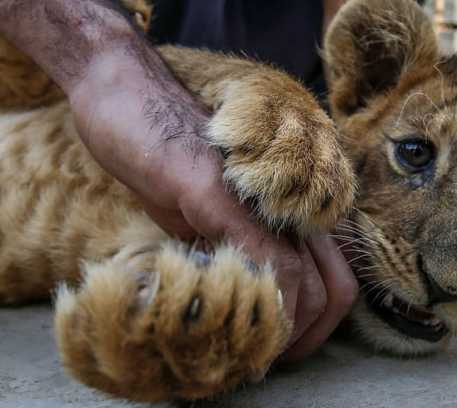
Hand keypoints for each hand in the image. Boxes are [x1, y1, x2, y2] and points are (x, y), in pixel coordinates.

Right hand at [67, 48, 357, 363]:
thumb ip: (227, 251)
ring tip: (242, 355)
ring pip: (308, 285)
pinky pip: (268, 261)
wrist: (121, 93)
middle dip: (301, 341)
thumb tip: (234, 307)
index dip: (308, 328)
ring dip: (277, 334)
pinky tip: (228, 323)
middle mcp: (286, 199)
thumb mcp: (201, 213)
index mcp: (286, 204)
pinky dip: (259, 306)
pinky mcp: (220, 193)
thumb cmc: (160, 151)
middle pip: (335, 291)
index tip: (271, 352)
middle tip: (261, 363)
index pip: (334, 281)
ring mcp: (259, 195)